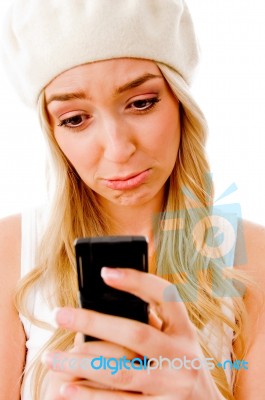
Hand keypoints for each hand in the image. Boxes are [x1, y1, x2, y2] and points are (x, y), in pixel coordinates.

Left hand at [42, 267, 224, 398]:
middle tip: (59, 315)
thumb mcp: (176, 341)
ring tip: (51, 358)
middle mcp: (182, 356)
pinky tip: (67, 389)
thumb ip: (154, 323)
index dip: (137, 281)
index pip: (165, 296)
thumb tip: (112, 300)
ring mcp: (174, 386)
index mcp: (185, 331)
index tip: (105, 272)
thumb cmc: (182, 367)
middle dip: (94, 322)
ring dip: (82, 364)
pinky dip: (91, 397)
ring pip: (121, 373)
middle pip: (136, 334)